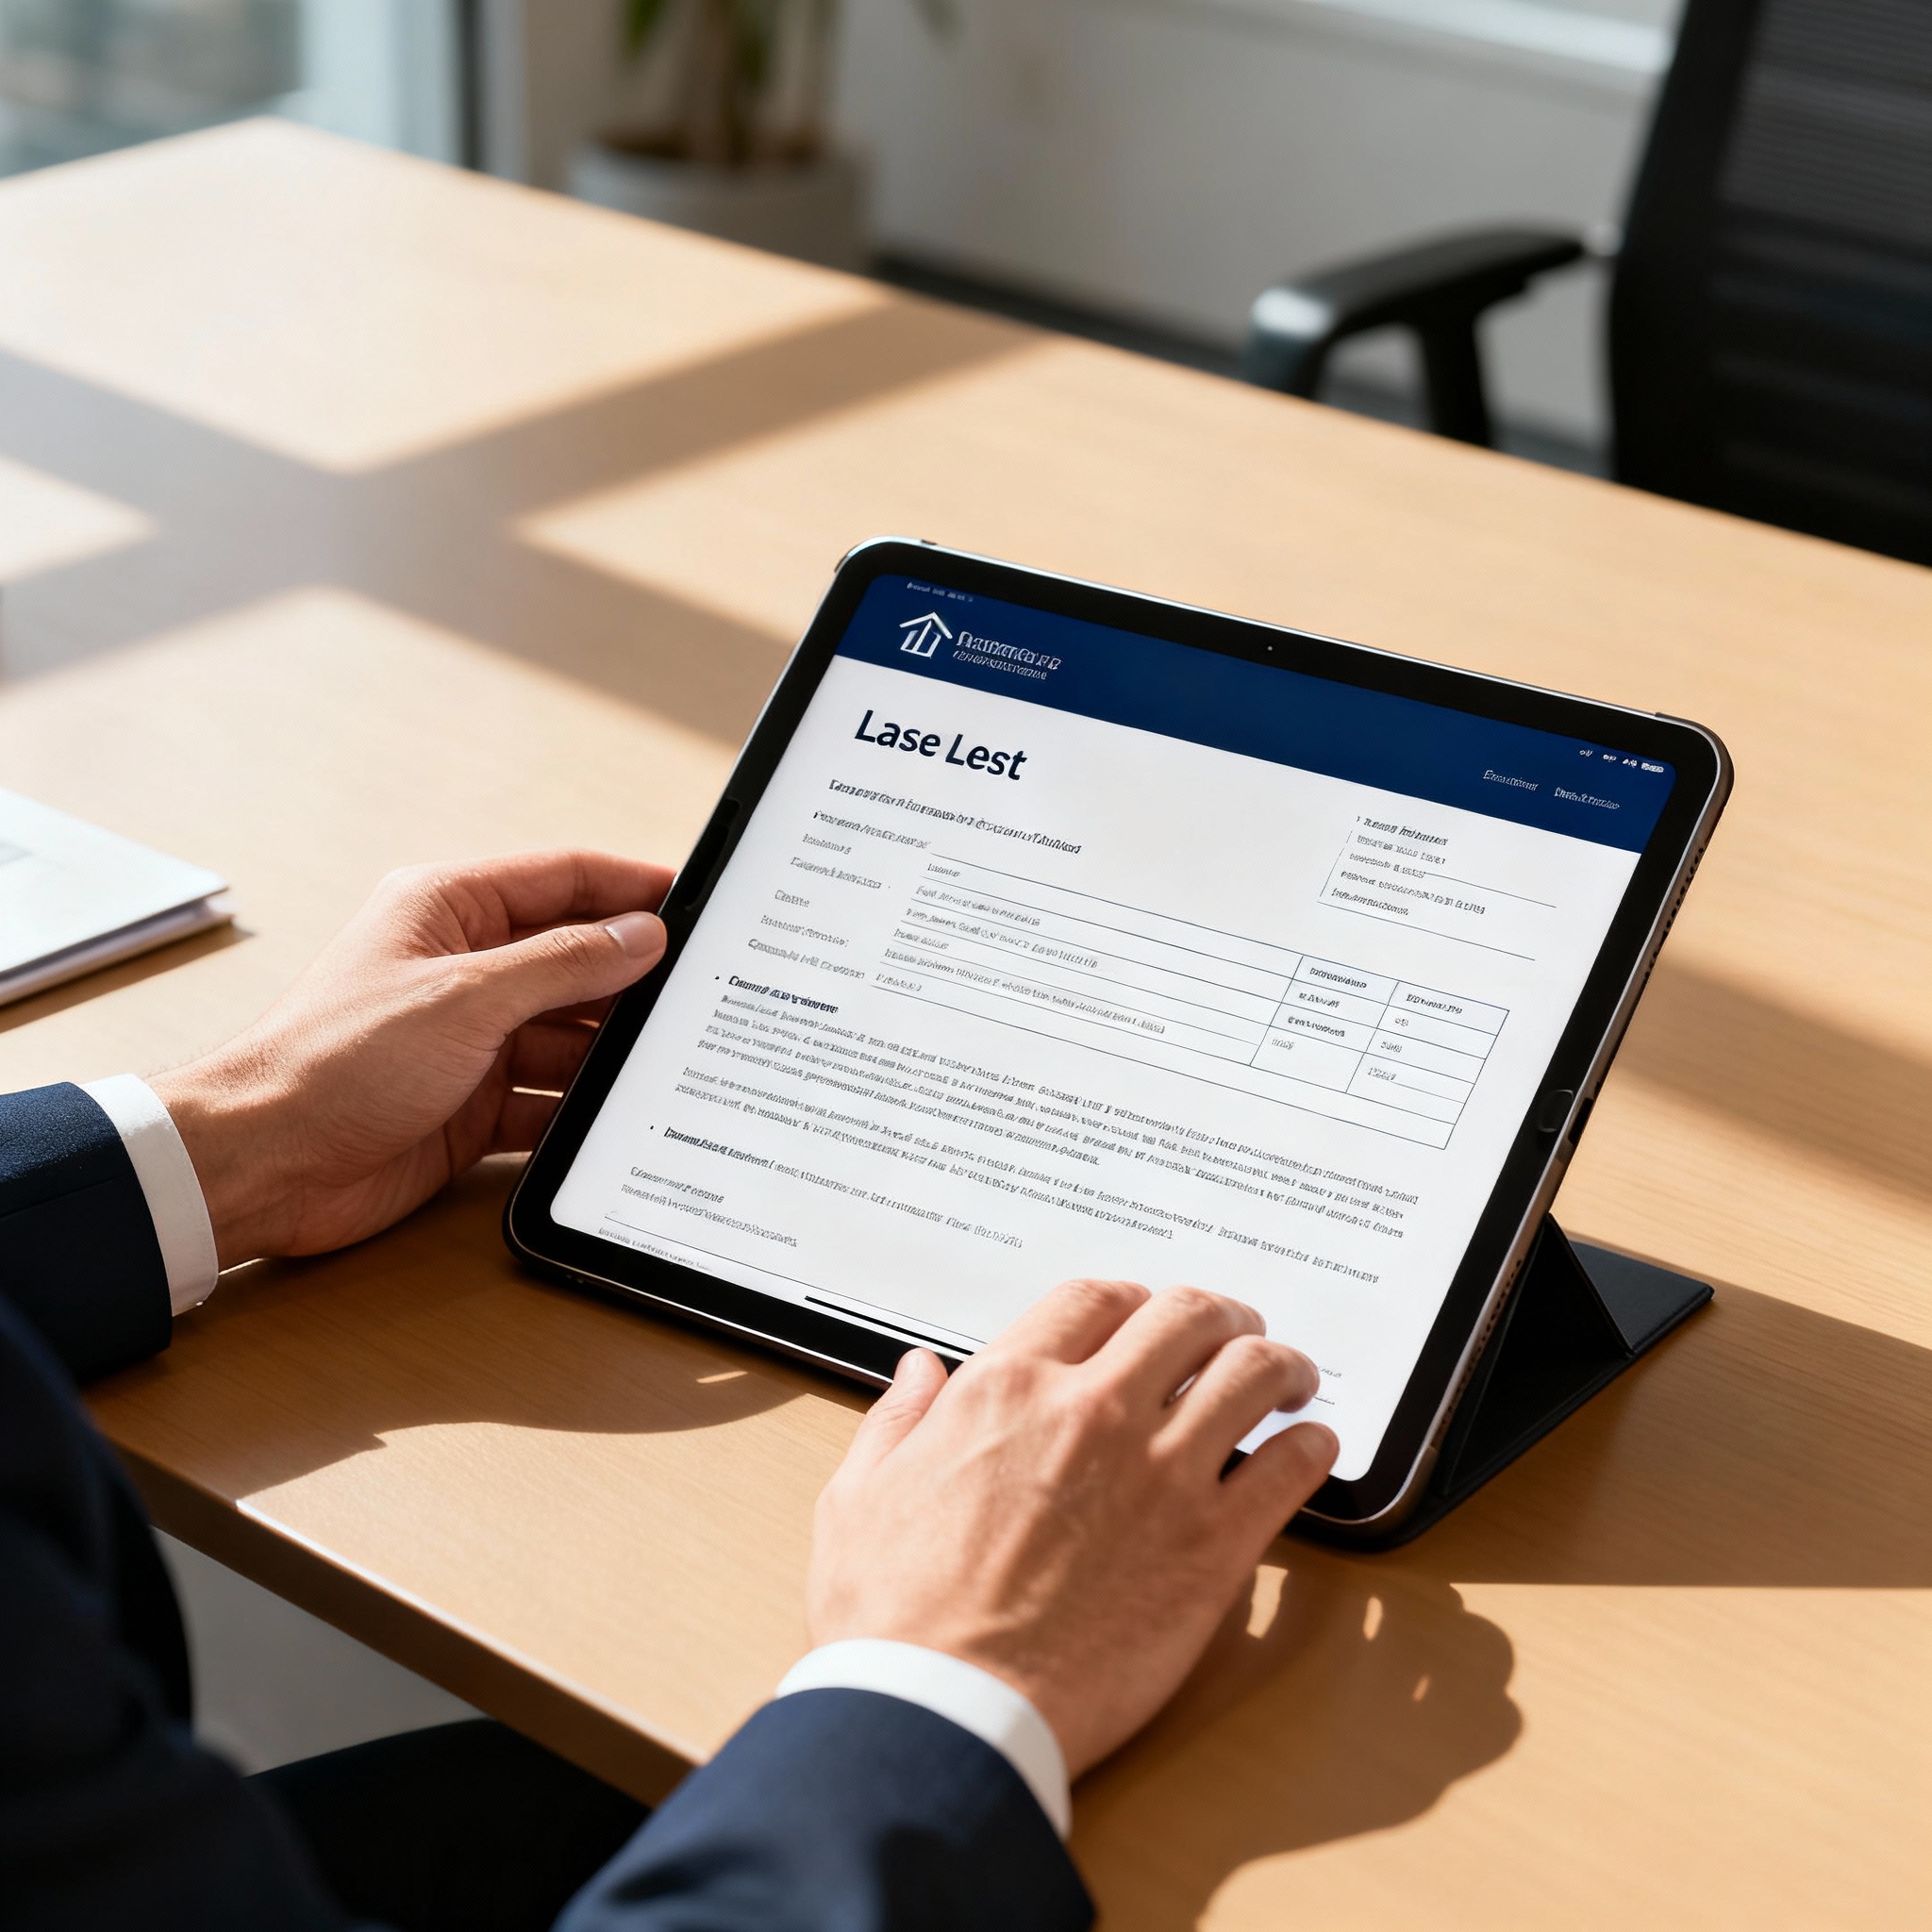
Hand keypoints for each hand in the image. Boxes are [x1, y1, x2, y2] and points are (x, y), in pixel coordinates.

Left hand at [151, 851, 671, 1266]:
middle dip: (632, 977)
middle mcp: (462, 970)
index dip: (631, 885)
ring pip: (567, 1034)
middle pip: (573, 959)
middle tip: (702, 989)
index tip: (695, 898)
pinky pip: (546, 1100)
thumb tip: (640, 935)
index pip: (562, 880)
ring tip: (671, 1057)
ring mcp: (468, 1040)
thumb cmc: (331, 1061)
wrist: (264, 1163)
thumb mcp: (466, 997)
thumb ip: (563, 963)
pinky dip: (579, 1111)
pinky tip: (618, 1118)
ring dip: (610, 1051)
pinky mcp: (469, 1105)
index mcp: (449, 911)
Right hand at [807, 1279, 1339, 1777]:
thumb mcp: (859, 1496)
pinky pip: (1288, 1470)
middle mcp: (1092, 1411)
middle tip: (1234, 1333)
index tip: (1144, 1316)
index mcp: (1008, 1388)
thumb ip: (897, 1420)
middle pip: (1187, 1317)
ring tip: (1290, 1379)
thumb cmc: (895, 1620)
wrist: (944, 1715)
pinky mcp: (1210, 1549)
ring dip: (1280, 1366)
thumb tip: (918, 1372)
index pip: (1094, 1298)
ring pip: (1250, 1375)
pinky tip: (1312, 1447)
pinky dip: (1311, 1447)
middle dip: (1220, 1316)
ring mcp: (1160, 1475)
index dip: (1130, 1298)